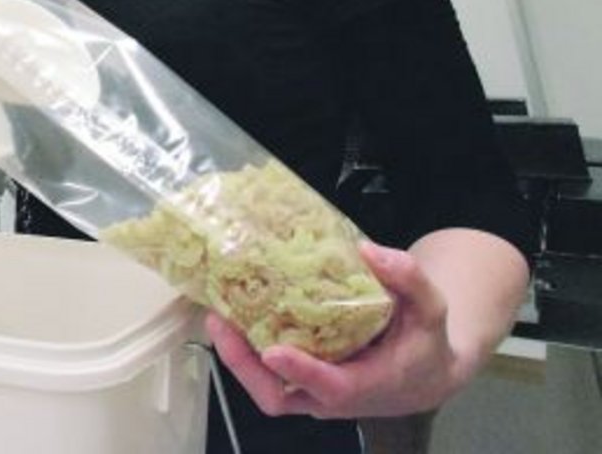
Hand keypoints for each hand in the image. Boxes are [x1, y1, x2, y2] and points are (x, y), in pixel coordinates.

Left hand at [206, 241, 462, 420]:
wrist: (425, 375)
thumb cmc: (425, 342)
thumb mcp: (431, 308)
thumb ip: (409, 278)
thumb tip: (369, 250)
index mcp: (369, 384)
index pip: (331, 386)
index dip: (301, 370)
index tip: (272, 350)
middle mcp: (334, 397)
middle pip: (279, 396)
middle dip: (244, 366)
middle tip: (221, 322)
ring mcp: (313, 394)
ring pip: (267, 389)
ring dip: (237, 357)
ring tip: (216, 314)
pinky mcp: (302, 384)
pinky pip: (267, 376)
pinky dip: (246, 352)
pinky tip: (231, 316)